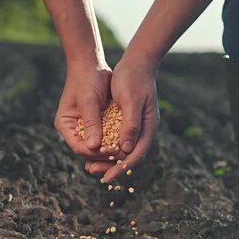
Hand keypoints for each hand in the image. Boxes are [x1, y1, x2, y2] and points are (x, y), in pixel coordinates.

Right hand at [54, 62, 121, 160]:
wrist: (91, 63)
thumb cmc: (86, 78)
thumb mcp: (89, 101)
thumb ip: (91, 123)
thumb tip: (93, 147)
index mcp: (65, 125)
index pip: (79, 147)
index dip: (95, 153)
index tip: (111, 150)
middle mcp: (73, 129)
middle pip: (88, 151)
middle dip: (104, 156)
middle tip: (122, 156)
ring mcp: (85, 127)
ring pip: (98, 147)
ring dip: (111, 151)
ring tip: (126, 153)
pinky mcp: (97, 123)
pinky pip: (106, 137)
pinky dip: (115, 141)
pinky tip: (127, 144)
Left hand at [85, 58, 159, 181]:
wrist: (137, 61)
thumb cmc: (133, 78)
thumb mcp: (130, 101)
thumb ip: (130, 125)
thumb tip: (125, 150)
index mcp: (148, 127)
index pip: (135, 155)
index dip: (121, 168)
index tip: (107, 178)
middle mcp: (144, 129)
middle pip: (129, 156)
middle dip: (112, 167)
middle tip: (95, 174)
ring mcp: (137, 125)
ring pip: (123, 150)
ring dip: (108, 159)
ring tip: (91, 166)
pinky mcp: (128, 120)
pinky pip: (117, 139)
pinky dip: (107, 146)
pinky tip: (94, 149)